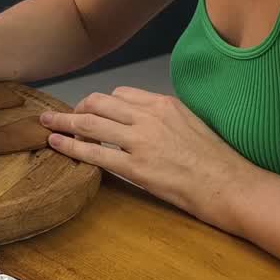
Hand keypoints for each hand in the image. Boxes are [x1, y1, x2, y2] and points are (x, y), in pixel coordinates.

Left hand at [40, 87, 259, 229]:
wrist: (232, 185)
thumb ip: (166, 118)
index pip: (121, 94)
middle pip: (99, 104)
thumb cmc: (219, 161)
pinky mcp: (136, 168)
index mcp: (164, 104)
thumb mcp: (193, 123)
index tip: (90, 109)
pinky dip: (70, 147)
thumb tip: (148, 122)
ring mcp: (141, 142)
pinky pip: (95, 154)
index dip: (100, 102)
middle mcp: (149, 117)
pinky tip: (56, 145)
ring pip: (90, 125)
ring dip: (64, 123)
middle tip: (61, 115)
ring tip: (47, 124)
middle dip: (76, 108)